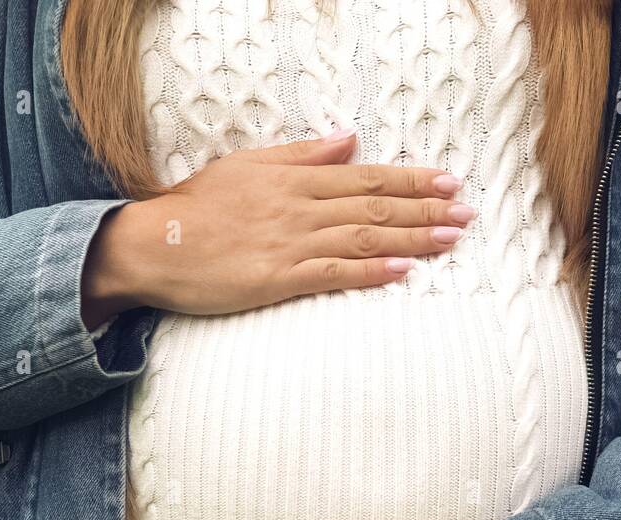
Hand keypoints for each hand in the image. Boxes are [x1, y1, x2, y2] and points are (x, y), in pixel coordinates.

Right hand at [81, 129, 473, 325]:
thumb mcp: (247, 166)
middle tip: (467, 212)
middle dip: (425, 209)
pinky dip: (371, 272)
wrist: (153, 245)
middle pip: (374, 206)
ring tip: (451, 239)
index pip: (365, 177)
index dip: (410, 180)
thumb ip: (300, 155)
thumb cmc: (195, 207)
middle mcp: (299, 208)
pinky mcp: (278, 279)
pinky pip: (333, 274)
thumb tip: (347, 139)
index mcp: (294, 180)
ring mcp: (290, 244)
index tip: (448, 181)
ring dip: (412, 239)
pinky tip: (403, 272)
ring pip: (363, 238)